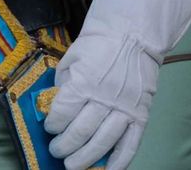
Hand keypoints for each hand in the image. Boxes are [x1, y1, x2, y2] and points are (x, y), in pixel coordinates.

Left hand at [45, 0, 190, 169]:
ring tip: (73, 165)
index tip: (50, 128)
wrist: (132, 35)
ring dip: (86, 158)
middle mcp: (103, 98)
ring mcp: (124, 108)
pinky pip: (130, 144)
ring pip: (102, 143)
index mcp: (83, 83)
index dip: (53, 124)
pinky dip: (119, 161)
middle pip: (80, 132)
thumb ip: (63, 84)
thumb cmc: (99, 45)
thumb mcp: (71, 59)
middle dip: (64, 146)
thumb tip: (53, 108)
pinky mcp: (140, 115)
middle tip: (57, 151)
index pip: (62, 113)